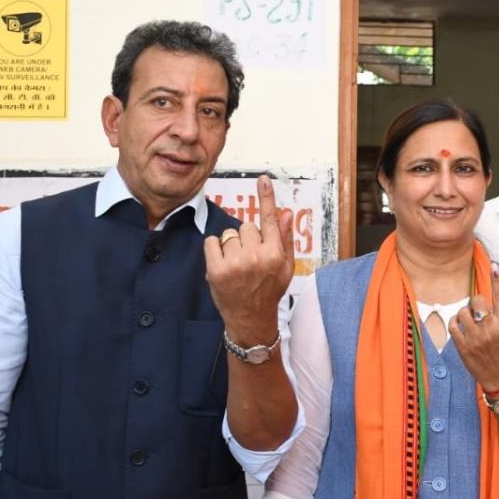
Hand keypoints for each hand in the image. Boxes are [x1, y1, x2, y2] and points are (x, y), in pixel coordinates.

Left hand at [204, 175, 294, 344]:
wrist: (251, 319)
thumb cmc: (269, 291)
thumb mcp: (285, 267)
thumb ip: (284, 238)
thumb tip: (286, 212)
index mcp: (274, 254)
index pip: (270, 220)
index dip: (267, 197)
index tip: (263, 179)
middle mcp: (256, 257)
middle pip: (246, 226)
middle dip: (246, 238)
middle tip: (249, 258)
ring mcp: (235, 264)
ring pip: (229, 234)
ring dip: (231, 245)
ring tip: (237, 264)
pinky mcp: (216, 270)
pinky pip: (212, 242)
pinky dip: (215, 249)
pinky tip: (223, 264)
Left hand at [450, 266, 498, 392]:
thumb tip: (493, 299)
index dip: (498, 281)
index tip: (495, 267)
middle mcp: (491, 329)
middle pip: (477, 300)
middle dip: (475, 303)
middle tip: (477, 312)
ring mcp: (476, 338)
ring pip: (462, 312)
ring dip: (464, 314)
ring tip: (469, 322)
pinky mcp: (464, 347)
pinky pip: (453, 325)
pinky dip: (455, 323)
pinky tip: (460, 328)